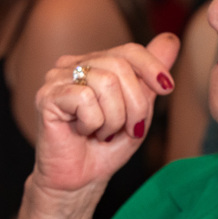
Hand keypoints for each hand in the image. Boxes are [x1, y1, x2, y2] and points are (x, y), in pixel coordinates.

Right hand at [32, 34, 179, 194]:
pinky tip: (82, 132)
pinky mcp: (46, 96)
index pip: (129, 51)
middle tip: (128, 129)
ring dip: (114, 118)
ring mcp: (57, 78)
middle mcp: (73, 64)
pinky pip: (85, 99)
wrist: (81, 179)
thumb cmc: (107, 146)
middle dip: (135, 104)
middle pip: (120, 66)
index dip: (152, 67)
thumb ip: (150, 75)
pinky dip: (93, 123)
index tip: (167, 89)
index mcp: (95, 63)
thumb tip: (171, 39)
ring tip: (102, 133)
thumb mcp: (139, 109)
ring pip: (105, 83)